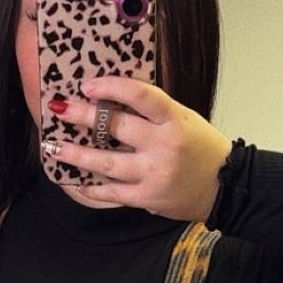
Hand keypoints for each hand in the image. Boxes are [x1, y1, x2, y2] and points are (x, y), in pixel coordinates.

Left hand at [44, 76, 231, 221]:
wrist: (225, 187)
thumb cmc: (201, 149)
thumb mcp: (184, 119)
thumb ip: (154, 112)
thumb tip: (112, 99)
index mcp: (175, 120)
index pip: (142, 96)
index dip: (113, 87)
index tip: (88, 84)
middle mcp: (164, 146)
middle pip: (118, 128)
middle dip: (85, 116)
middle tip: (61, 108)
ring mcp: (154, 174)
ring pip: (108, 163)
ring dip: (78, 155)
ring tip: (57, 147)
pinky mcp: (147, 198)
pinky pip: (112, 192)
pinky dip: (92, 188)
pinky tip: (75, 181)